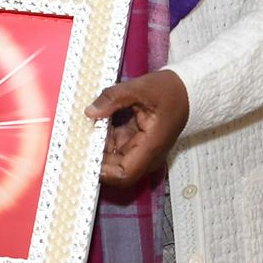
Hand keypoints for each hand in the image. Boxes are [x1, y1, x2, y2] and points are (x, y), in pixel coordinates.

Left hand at [85, 69, 189, 187]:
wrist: (186, 91)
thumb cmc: (169, 91)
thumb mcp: (140, 88)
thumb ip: (113, 98)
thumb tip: (90, 112)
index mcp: (150, 147)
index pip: (124, 174)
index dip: (102, 172)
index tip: (84, 156)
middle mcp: (146, 155)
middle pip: (114, 168)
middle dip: (94, 154)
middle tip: (75, 137)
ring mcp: (140, 150)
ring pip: (111, 157)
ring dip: (96, 143)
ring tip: (83, 125)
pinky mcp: (135, 143)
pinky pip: (114, 145)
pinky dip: (102, 136)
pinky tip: (94, 121)